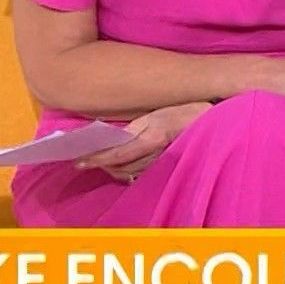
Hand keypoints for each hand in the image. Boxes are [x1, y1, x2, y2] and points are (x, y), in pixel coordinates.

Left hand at [74, 101, 208, 182]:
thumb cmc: (179, 111)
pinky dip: (124, 170)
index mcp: (150, 139)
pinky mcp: (163, 166)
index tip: (79, 162)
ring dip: (111, 168)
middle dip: (101, 165)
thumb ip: (133, 128)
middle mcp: (153, 155)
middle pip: (119, 167)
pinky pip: (138, 173)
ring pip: (128, 172)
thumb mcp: (153, 114)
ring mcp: (159, 162)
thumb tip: (110, 138)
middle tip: (84, 160)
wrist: (205, 120)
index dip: (96, 159)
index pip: (116, 154)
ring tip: (98, 162)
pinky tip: (117, 166)